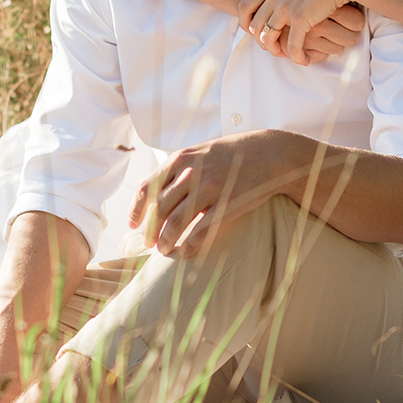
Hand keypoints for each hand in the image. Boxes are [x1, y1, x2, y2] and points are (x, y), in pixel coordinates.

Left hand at [127, 133, 282, 257]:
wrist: (270, 153)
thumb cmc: (232, 153)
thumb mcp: (200, 151)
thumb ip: (178, 168)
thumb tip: (156, 190)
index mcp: (181, 159)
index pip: (148, 188)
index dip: (137, 210)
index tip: (133, 224)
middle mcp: (191, 173)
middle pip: (159, 210)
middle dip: (150, 230)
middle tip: (149, 243)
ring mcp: (209, 189)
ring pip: (175, 223)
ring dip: (165, 241)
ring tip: (164, 251)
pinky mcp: (227, 204)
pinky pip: (200, 231)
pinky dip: (189, 245)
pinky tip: (187, 252)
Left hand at [239, 0, 363, 65]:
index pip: (245, 5)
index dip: (245, 21)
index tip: (252, 30)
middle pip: (254, 25)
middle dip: (260, 40)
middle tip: (271, 46)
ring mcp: (286, 8)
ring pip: (268, 38)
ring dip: (275, 50)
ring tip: (285, 55)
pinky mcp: (300, 20)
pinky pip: (292, 45)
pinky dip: (296, 56)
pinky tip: (303, 60)